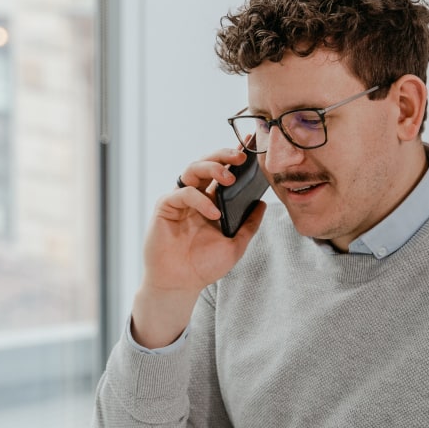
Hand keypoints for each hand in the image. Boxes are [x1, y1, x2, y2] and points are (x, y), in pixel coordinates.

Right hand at [132, 148, 265, 347]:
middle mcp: (195, 195)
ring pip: (193, 169)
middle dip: (224, 155)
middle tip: (241, 156)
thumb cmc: (204, 265)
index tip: (250, 144)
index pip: (224, 172)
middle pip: (208, 163)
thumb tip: (262, 203)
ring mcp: (180, 199)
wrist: (181, 284)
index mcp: (211, 200)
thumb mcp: (235, 245)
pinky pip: (183, 193)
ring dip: (212, 167)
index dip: (235, 157)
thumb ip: (249, 225)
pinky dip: (200, 200)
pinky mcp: (165, 207)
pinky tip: (214, 213)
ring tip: (229, 177)